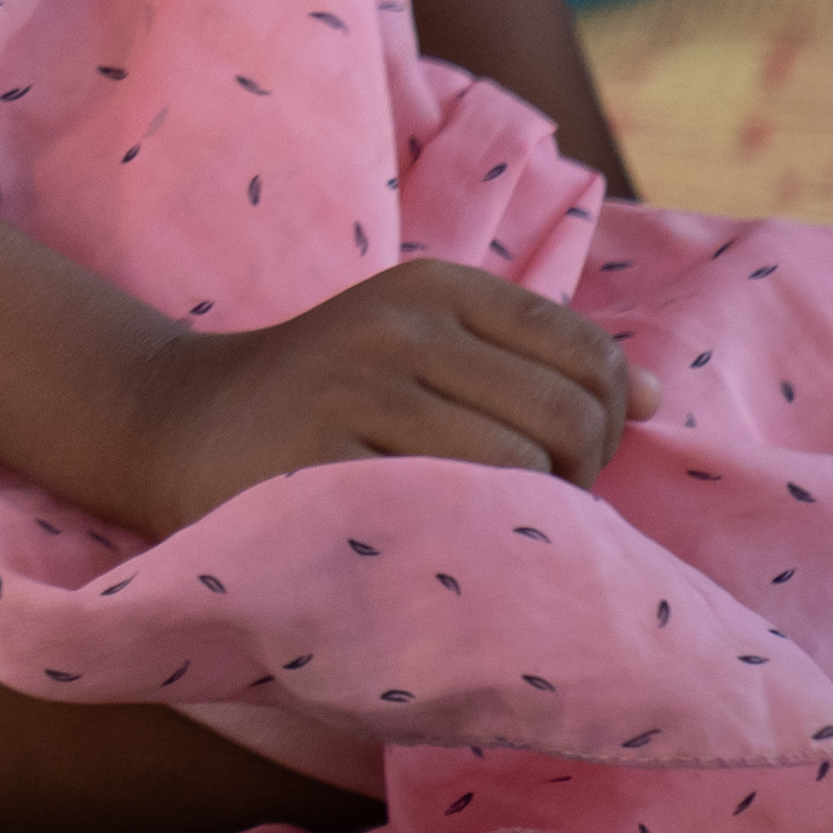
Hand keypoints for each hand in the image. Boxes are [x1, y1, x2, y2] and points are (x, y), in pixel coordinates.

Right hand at [106, 260, 655, 533]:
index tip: (569, 459)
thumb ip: (533, 362)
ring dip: (533, 515)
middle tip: (536, 506)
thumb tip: (658, 392)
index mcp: (433, 287)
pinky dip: (477, 538)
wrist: (174, 427)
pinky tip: (447, 544)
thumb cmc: (322, 399)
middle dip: (583, 474)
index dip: (609, 418)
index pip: (587, 351)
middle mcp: (400, 326)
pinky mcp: (326, 460)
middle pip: (572, 412)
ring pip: (526, 464)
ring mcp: (359, 391)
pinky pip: (458, 507)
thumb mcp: (419, 346)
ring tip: (492, 528)